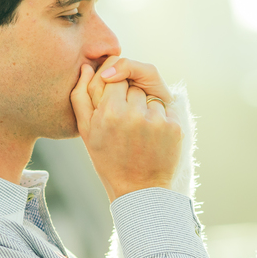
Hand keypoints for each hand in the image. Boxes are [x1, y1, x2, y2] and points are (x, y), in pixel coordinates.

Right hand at [71, 59, 181, 200]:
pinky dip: (161, 119)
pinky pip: (166, 109)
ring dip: (146, 109)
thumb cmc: (108, 160)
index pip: (115, 78)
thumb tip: (87, 67)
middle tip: (127, 125)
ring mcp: (157, 121)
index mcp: (110, 112)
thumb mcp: (87, 131)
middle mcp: (134, 114)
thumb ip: (81, 95)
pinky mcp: (175, 127)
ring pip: (151, 97)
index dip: (114, 92)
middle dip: (131, 99)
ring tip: (140, 134)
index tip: (114, 108)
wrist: (139, 190)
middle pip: (134, 86)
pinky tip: (153, 138)